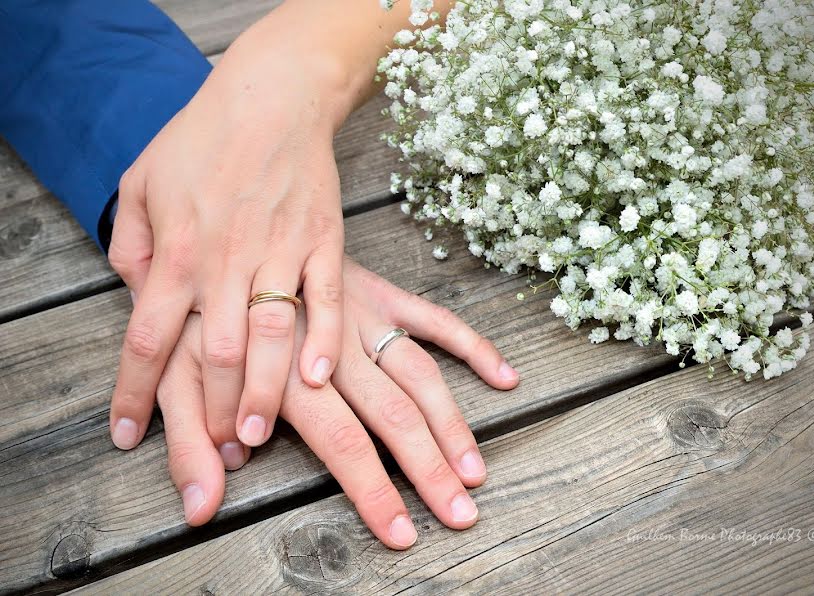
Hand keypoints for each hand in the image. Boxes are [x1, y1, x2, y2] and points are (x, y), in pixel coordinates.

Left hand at [106, 18, 352, 466]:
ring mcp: (279, 252)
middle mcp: (226, 259)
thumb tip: (134, 292)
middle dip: (208, 409)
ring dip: (262, 391)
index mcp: (177, 250)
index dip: (133, 391)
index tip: (128, 436)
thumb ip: (131, 244)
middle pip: (212, 350)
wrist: (271, 97)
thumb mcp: (142, 182)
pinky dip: (323, 341)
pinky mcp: (323, 242)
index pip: (146, 335)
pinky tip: (317, 380)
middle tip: (214, 451)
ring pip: (270, 335)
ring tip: (255, 434)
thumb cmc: (201, 138)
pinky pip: (327, 299)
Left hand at [154, 258, 519, 548]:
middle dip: (428, 468)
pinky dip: (469, 346)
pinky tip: (504, 377)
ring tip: (476, 470)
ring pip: (418, 374)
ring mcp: (359, 315)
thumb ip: (188, 445)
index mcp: (286, 370)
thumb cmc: (190, 311)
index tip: (402, 532)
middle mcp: (331, 345)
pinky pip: (431, 318)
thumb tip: (201, 508)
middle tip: (460, 514)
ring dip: (451, 423)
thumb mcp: (173, 376)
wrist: (214, 219)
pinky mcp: (375, 291)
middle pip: (391, 414)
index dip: (373, 489)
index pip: (341, 441)